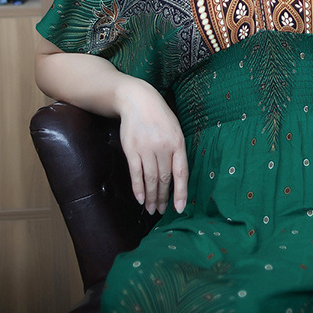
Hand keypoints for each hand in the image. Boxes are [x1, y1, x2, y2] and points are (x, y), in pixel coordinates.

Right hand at [116, 77, 188, 213]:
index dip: (181, 192)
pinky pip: (136, 173)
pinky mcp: (131, 150)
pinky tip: (140, 198)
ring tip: (150, 209)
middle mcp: (163, 147)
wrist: (138, 101)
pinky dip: (138, 188)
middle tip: (161, 211)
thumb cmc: (160, 117)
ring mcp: (146, 149)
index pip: (181, 173)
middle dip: (163, 198)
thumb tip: (176, 176)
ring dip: (151, 197)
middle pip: (164, 179)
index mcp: (178, 143)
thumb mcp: (175, 130)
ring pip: (150, 179)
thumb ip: (176, 151)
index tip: (180, 208)